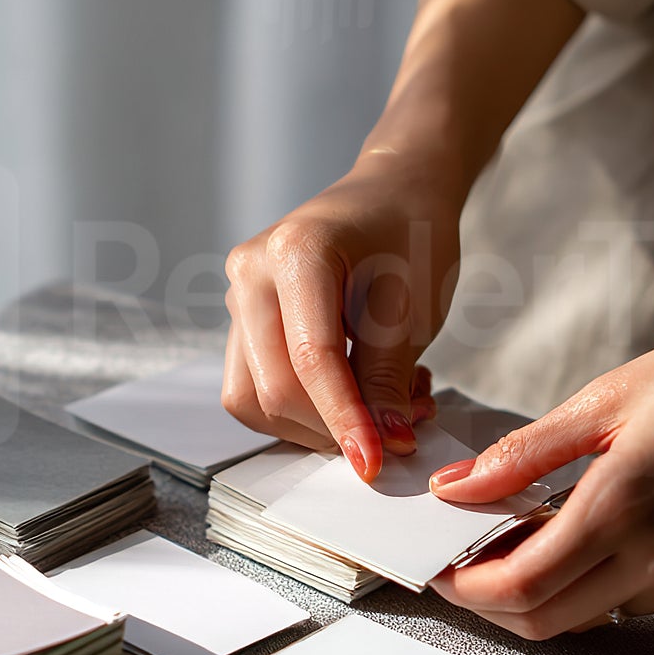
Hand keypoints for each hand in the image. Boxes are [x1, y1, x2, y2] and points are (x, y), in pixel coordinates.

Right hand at [222, 154, 462, 478]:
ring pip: (253, 396)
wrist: (396, 191)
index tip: (376, 462)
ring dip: (315, 423)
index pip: (311, 360)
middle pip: (272, 388)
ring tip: (381, 406)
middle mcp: (251, 272)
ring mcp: (240, 294)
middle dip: (332, 427)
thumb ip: (387, 379)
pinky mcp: (246, 317)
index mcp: (295, 252)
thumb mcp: (413, 306)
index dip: (344, 420)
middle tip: (399, 429)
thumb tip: (381, 446)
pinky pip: (258, 383)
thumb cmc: (411, 233)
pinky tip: (356, 392)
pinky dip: (305, 406)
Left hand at [426, 300, 653, 636]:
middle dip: (492, 601)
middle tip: (465, 558)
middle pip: (546, 620)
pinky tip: (587, 532)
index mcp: (623, 507)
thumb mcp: (607, 399)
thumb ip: (524, 454)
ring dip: (545, 590)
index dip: (465, 586)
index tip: (438, 562)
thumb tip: (453, 489)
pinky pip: (636, 602)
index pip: (518, 587)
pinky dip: (597, 582)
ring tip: (523, 533)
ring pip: (591, 616)